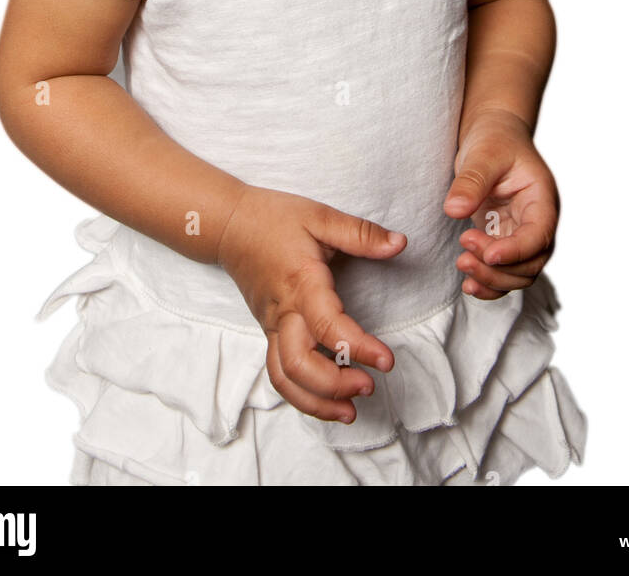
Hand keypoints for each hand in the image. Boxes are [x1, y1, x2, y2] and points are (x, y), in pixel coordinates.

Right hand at [216, 184, 406, 423]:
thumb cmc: (274, 218)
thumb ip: (360, 233)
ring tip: (349, 412)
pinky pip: (279, 371)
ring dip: (315, 402)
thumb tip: (400, 243)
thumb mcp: (320, 215)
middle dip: (334, 385)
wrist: (228, 225)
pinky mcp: (268, 331)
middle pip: (298, 364)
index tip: (386, 361)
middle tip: (369, 387)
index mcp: (300, 282)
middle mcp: (283, 311)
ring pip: (283, 378)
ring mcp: (272, 325)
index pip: (327, 325)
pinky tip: (326, 399)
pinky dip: (301, 393)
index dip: (358, 347)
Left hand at [443, 111, 557, 299]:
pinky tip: (468, 283)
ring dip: (493, 279)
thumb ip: (471, 181)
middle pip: (531, 263)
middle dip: (499, 268)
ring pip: (519, 274)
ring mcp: (522, 234)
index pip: (539, 235)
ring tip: (462, 265)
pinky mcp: (505, 240)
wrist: (493, 135)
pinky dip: (490, 283)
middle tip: (463, 256)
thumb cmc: (495, 139)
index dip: (516, 250)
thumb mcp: (483, 153)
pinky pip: (505, 272)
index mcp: (542, 199)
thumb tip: (454, 210)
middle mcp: (538, 221)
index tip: (487, 253)